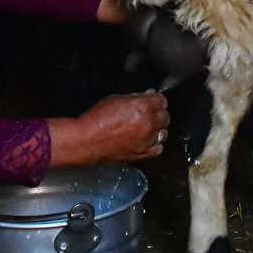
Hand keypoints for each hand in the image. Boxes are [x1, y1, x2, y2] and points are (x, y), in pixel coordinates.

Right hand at [46, 92, 170, 166]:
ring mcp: (146, 140)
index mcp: (143, 107)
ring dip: (158, 129)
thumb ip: (133, 99)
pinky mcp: (142, 154)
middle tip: (150, 112)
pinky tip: (147, 140)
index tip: (154, 100)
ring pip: (163, 133)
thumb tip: (143, 98)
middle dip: (158, 113)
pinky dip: (154, 144)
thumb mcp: (115, 99)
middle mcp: (148, 124)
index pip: (162, 101)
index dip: (157, 99)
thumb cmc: (96, 120)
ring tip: (148, 127)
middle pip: (165, 117)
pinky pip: (158, 148)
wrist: (86, 141)